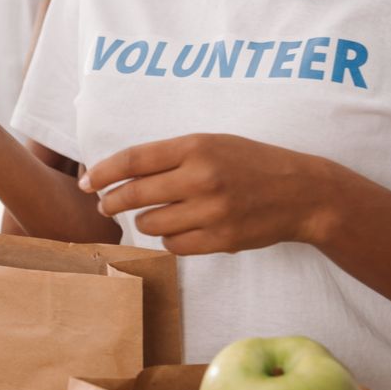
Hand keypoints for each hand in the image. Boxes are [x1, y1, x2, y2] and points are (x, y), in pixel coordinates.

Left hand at [80, 133, 332, 254]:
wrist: (302, 193)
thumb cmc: (250, 163)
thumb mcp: (212, 143)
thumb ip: (169, 156)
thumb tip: (119, 173)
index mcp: (196, 146)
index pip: (133, 160)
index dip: (103, 173)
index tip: (88, 182)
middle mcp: (201, 178)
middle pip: (134, 195)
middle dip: (112, 201)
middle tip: (106, 204)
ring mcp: (211, 211)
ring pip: (150, 223)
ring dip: (144, 221)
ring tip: (155, 213)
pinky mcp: (221, 239)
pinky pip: (173, 245)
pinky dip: (169, 239)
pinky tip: (180, 228)